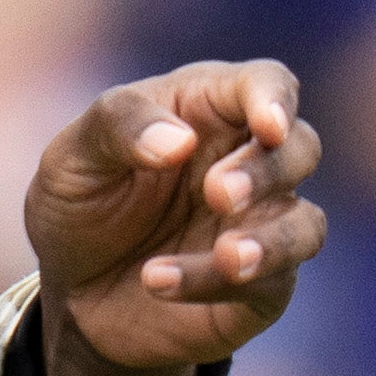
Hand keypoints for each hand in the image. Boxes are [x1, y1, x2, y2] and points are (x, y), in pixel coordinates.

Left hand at [23, 60, 326, 375]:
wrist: (70, 290)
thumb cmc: (82, 202)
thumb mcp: (72, 158)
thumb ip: (118, 127)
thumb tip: (180, 141)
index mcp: (210, 109)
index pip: (267, 84)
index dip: (275, 99)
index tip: (267, 125)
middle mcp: (249, 161)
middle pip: (300, 149)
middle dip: (268, 170)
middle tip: (219, 193)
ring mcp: (261, 224)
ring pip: (305, 224)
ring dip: (272, 240)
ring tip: (228, 257)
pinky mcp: (262, 284)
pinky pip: (268, 282)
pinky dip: (217, 282)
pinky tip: (157, 281)